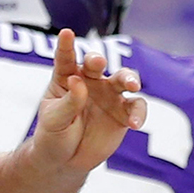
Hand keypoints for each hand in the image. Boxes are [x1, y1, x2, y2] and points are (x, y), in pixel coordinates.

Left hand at [30, 28, 145, 175]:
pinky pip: (136, 107)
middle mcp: (89, 82)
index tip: (66, 33)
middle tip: (97, 63)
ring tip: (131, 86)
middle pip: (97, 64)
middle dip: (98, 60)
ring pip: (123, 79)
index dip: (66, 45)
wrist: (65, 159)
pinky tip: (135, 123)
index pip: (65, 59)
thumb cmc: (54, 134)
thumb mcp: (55, 119)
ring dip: (129, 79)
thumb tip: (78, 80)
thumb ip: (69, 101)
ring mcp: (108, 96)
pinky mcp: (123, 113)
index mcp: (66, 78)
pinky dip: (139, 113)